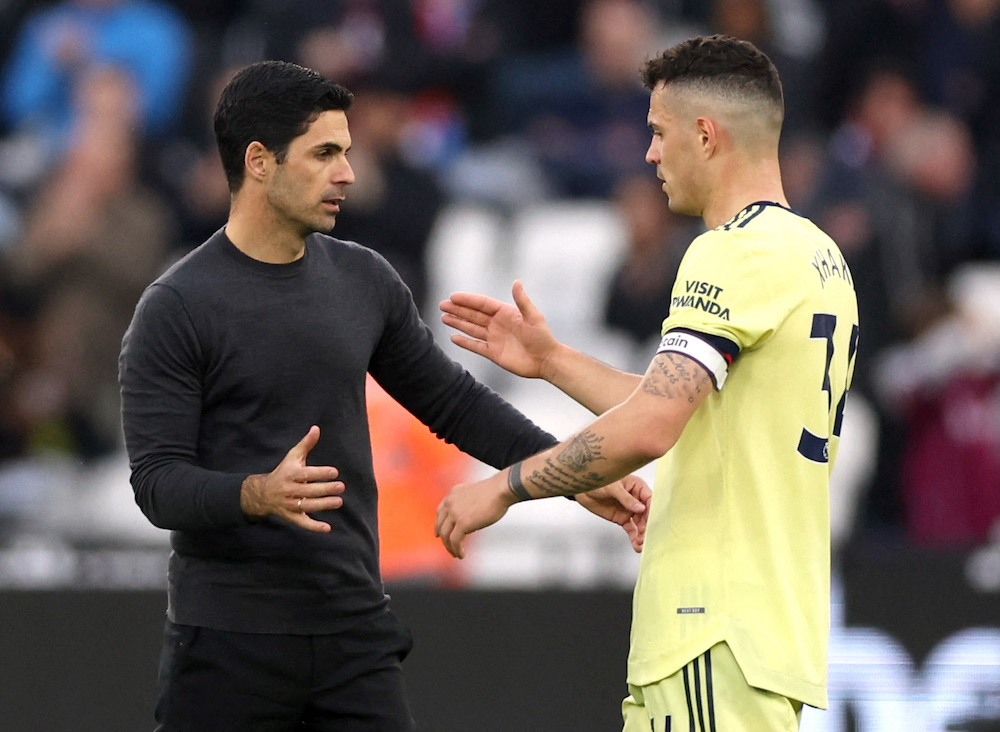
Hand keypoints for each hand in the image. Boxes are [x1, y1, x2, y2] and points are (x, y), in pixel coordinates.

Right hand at [240, 426, 345, 532]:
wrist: (263, 493)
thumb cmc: (283, 471)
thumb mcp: (293, 457)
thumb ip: (306, 444)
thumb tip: (317, 428)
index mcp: (290, 474)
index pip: (306, 474)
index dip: (320, 473)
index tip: (335, 472)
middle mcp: (289, 490)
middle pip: (309, 491)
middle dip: (325, 489)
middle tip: (341, 486)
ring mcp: (290, 505)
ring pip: (308, 506)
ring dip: (324, 505)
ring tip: (339, 502)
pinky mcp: (292, 517)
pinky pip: (303, 523)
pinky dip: (314, 527)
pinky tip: (327, 528)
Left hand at [435, 472, 515, 558]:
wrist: (501, 490)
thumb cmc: (495, 492)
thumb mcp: (474, 494)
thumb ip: (467, 504)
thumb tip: (468, 519)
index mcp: (453, 494)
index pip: (440, 511)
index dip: (438, 524)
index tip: (438, 534)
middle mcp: (450, 503)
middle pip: (440, 525)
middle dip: (443, 538)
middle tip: (448, 547)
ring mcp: (455, 513)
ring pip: (445, 535)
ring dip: (450, 547)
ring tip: (456, 554)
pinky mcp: (462, 523)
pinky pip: (454, 541)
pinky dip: (457, 550)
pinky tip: (461, 555)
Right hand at [440, 280, 558, 379]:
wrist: (546, 360)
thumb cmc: (542, 337)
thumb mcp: (533, 317)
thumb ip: (522, 301)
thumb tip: (516, 282)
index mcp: (505, 313)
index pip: (482, 304)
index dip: (468, 300)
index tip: (453, 296)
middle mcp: (497, 324)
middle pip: (473, 315)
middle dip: (458, 310)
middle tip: (442, 304)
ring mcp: (494, 338)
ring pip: (472, 328)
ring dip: (458, 323)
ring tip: (444, 317)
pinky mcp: (493, 353)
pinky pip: (475, 346)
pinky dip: (465, 342)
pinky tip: (454, 337)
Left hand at [574, 475, 650, 552]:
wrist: (583, 489)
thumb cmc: (599, 482)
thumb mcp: (613, 487)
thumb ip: (626, 498)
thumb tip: (641, 508)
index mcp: (637, 487)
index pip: (649, 499)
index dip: (652, 510)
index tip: (652, 521)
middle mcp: (636, 499)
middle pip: (647, 514)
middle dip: (647, 525)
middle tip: (645, 535)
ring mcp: (630, 510)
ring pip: (640, 524)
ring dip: (642, 534)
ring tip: (640, 543)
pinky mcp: (622, 519)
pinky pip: (631, 529)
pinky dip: (634, 537)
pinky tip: (636, 545)